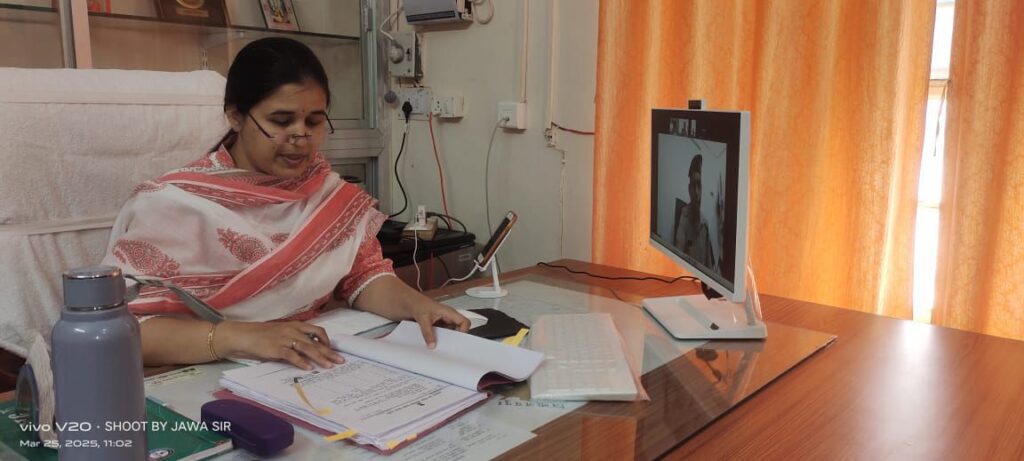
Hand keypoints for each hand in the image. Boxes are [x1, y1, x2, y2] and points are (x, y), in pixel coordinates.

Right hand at [216, 320, 344, 370]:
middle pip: (316, 342)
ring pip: (307, 348)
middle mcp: (293, 330)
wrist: (243, 335)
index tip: (333, 350)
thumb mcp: (282, 333)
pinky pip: (292, 355)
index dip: (327, 341)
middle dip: (329, 352)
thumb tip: (309, 350)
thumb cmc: (262, 335)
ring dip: (320, 358)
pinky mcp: (276, 348)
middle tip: (340, 360)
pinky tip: (308, 368)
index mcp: (295, 325)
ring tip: (329, 366)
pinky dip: (301, 362)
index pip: (317, 331)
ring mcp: (285, 339)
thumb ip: (295, 339)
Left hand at [406, 299, 469, 348]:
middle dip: (453, 338)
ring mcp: (443, 321)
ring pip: (450, 332)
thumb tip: (432, 344)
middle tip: (447, 345)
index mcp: (449, 312)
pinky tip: (433, 341)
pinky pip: (442, 334)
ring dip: (445, 339)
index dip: (463, 331)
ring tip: (439, 343)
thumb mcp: (423, 319)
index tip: (456, 340)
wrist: (410, 302)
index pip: (464, 322)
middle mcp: (448, 317)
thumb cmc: (418, 304)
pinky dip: (439, 338)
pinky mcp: (438, 325)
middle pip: (458, 329)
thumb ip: (427, 333)